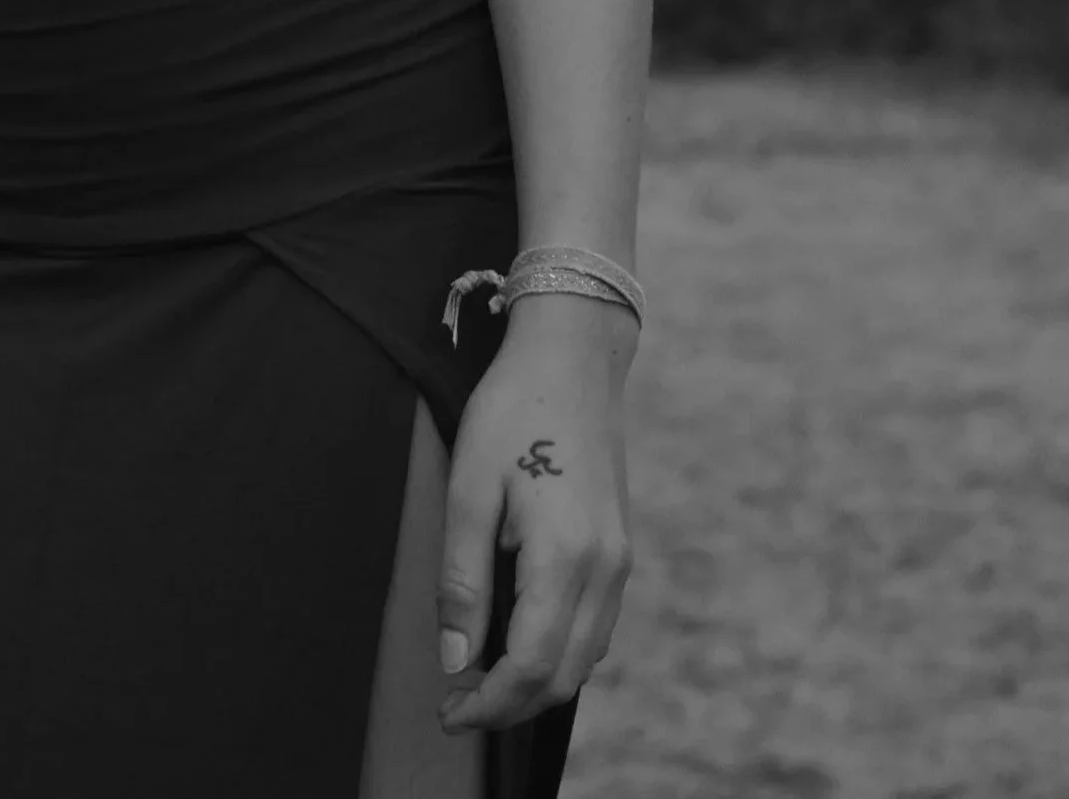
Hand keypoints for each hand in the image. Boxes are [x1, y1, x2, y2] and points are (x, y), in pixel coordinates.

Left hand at [436, 295, 633, 732]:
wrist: (572, 356)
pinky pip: (597, 627)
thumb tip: (455, 658)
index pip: (531, 666)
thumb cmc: (512, 410)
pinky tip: (524, 640)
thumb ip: (462, 581)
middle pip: (564, 675)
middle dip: (510, 704)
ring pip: (586, 658)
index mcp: (566, 556)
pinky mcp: (620, 549)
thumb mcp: (469, 488)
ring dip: (538, 683)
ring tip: (482, 678)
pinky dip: (562, 653)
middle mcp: (605, 569)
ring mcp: (620, 560)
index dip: (488, 703)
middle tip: (457, 704)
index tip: (448, 712)